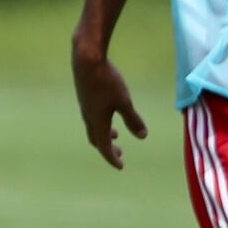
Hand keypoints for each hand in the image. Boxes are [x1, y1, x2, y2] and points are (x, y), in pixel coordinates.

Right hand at [72, 42, 147, 169]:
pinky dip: (101, 123)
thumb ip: (133, 120)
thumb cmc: (107, 82)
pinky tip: (108, 114)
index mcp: (97, 121)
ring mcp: (85, 107)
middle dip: (108, 148)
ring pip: (93, 127)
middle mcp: (88, 117)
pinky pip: (92, 117)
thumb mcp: (124, 102)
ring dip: (104, 134)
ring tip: (116, 135)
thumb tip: (142, 137)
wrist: (86, 61)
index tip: (121, 166)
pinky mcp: (85, 97)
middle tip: (120, 153)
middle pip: (96, 138)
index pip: (104, 146)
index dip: (112, 158)